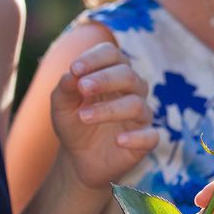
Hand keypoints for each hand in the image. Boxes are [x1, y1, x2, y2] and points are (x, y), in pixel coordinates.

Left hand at [50, 42, 156, 189]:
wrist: (80, 158)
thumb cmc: (74, 124)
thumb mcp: (62, 105)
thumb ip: (66, 87)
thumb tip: (73, 73)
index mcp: (112, 75)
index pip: (113, 55)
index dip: (96, 58)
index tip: (75, 69)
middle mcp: (131, 92)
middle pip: (128, 76)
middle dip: (105, 79)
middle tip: (83, 88)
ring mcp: (141, 116)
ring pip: (136, 105)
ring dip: (110, 109)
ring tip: (84, 117)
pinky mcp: (146, 140)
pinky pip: (150, 136)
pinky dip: (136, 138)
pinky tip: (118, 141)